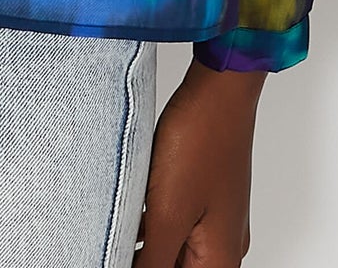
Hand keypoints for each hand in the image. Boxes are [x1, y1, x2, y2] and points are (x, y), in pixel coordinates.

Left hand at [133, 58, 265, 265]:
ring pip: (173, 249)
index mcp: (219, 261)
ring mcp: (215, 220)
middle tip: (114, 237)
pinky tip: (129, 210)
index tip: (114, 251)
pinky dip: (151, 224)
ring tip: (117, 226)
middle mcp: (223, 246)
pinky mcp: (203, 196)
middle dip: (143, 257)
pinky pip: (174, 225)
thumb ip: (152, 263)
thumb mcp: (168, 215)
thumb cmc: (201, 142)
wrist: (219, 88)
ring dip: (145, 243)